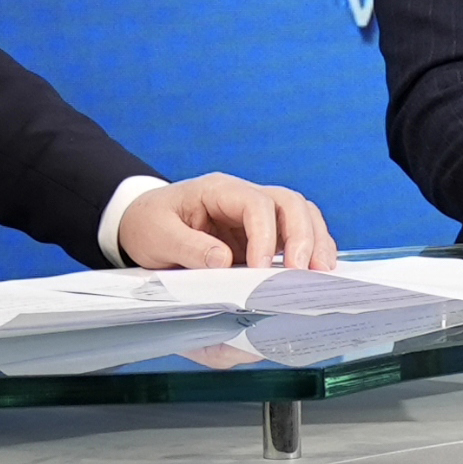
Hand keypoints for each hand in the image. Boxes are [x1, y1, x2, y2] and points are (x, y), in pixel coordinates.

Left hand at [120, 173, 335, 270]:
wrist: (141, 223)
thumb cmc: (148, 224)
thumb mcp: (156, 235)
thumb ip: (188, 247)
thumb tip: (224, 262)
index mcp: (218, 190)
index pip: (256, 204)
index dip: (265, 236)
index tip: (260, 269)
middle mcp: (244, 197)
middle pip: (290, 203)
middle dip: (303, 236)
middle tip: (304, 271)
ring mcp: (256, 216)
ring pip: (301, 215)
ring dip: (316, 242)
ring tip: (322, 273)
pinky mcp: (261, 235)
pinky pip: (295, 235)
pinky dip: (310, 250)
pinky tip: (314, 272)